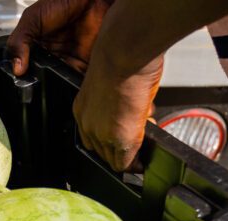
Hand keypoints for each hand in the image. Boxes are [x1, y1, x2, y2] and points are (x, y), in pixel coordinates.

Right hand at [7, 0, 114, 75]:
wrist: (92, 0)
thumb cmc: (62, 2)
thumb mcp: (32, 18)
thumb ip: (19, 41)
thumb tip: (16, 68)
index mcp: (34, 44)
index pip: (22, 64)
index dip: (19, 72)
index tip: (18, 75)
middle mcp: (48, 54)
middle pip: (37, 76)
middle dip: (34, 80)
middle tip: (32, 79)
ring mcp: (64, 60)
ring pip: (53, 81)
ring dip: (49, 83)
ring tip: (47, 77)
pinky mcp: (79, 66)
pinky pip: (71, 80)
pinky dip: (66, 83)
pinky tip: (61, 77)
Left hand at [73, 48, 163, 170]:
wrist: (124, 50)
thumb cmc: (122, 55)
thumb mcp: (112, 82)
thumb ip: (116, 101)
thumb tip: (132, 108)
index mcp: (83, 108)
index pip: (91, 137)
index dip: (108, 142)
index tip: (121, 142)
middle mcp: (87, 123)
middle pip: (100, 152)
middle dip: (119, 150)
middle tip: (137, 144)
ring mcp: (102, 133)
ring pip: (112, 159)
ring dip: (129, 156)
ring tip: (143, 146)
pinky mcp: (121, 138)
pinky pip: (126, 162)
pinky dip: (136, 163)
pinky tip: (145, 159)